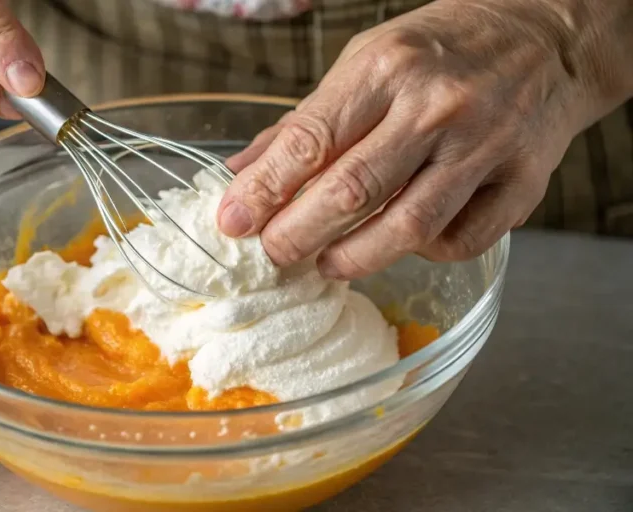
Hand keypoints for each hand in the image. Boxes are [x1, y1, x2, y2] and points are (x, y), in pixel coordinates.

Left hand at [217, 0, 602, 278]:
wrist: (547, 39)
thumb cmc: (441, 51)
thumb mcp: (364, 61)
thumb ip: (306, 121)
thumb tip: (242, 174)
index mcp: (386, 69)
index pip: (310, 140)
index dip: (264, 190)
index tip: (233, 223)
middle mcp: (436, 107)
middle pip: (351, 191)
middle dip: (297, 234)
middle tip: (275, 253)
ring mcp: (484, 146)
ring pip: (406, 227)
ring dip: (353, 257)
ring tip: (327, 262)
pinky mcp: (522, 183)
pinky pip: (459, 241)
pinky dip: (422, 253)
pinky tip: (401, 242)